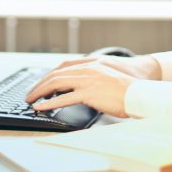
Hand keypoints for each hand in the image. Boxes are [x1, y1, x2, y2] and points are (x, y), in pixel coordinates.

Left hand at [24, 55, 160, 117]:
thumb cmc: (128, 89)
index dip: (50, 74)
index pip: (64, 66)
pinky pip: (64, 98)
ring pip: (56, 83)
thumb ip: (93, 78)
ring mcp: (88, 80)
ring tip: (30, 100)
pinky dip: (49, 103)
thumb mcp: (108, 77)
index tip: (42, 83)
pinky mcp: (89, 94)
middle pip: (56, 74)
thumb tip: (80, 88)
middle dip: (40, 84)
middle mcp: (88, 69)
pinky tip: (41, 107)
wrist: (141, 93)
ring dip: (40, 92)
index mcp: (92, 64)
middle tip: (30, 94)